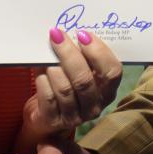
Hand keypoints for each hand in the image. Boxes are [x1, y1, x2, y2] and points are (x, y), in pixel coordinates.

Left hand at [21, 27, 122, 141]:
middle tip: (57, 35)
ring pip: (64, 89)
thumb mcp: (81, 71)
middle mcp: (95, 106)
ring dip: (53, 67)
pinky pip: (48, 97)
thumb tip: (68, 32)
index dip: (99, 52)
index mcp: (107, 90)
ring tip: (46, 55)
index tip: (83, 34)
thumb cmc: (67, 84)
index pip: (112, 72)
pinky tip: (39, 70)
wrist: (47, 115)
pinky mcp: (54, 121)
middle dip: (69, 54)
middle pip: (84, 80)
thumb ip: (82, 56)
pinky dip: (42, 80)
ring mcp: (75, 117)